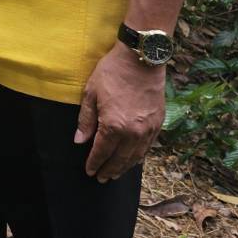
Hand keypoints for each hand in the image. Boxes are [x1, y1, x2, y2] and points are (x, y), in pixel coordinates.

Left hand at [75, 42, 166, 181]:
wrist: (141, 59)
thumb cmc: (112, 72)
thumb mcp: (91, 93)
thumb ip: (86, 120)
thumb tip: (79, 140)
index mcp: (113, 126)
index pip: (102, 151)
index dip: (94, 163)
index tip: (89, 171)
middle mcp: (133, 133)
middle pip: (119, 159)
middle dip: (109, 170)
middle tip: (101, 178)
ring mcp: (147, 129)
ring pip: (135, 157)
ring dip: (124, 167)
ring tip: (115, 173)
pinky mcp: (158, 124)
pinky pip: (147, 147)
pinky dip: (138, 156)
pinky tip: (133, 159)